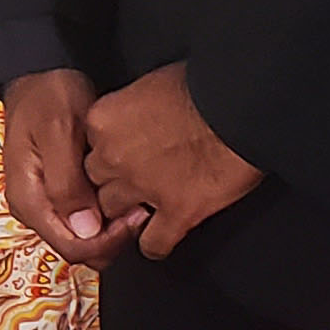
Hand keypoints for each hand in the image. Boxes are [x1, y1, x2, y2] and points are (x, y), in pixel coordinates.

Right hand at [0, 68, 129, 265]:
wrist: (42, 73)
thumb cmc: (49, 95)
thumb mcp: (59, 131)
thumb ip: (67, 182)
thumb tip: (83, 229)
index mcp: (28, 198)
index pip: (70, 246)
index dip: (107, 241)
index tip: (135, 217)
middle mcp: (34, 207)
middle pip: (78, 247)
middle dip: (113, 237)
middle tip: (142, 208)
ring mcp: (45, 202)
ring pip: (84, 236)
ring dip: (113, 227)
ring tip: (138, 200)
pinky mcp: (59, 193)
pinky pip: (85, 220)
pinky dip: (108, 214)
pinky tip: (125, 193)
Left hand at [83, 61, 262, 257]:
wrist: (240, 105)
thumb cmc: (203, 86)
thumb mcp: (149, 84)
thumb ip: (130, 108)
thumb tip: (137, 119)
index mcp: (104, 121)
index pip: (89, 148)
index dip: (106, 154)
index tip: (119, 156)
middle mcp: (114, 157)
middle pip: (96, 180)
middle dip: (112, 182)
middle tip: (132, 181)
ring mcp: (143, 187)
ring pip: (115, 212)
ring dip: (128, 212)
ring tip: (143, 210)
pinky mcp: (177, 211)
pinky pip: (153, 242)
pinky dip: (155, 245)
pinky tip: (159, 241)